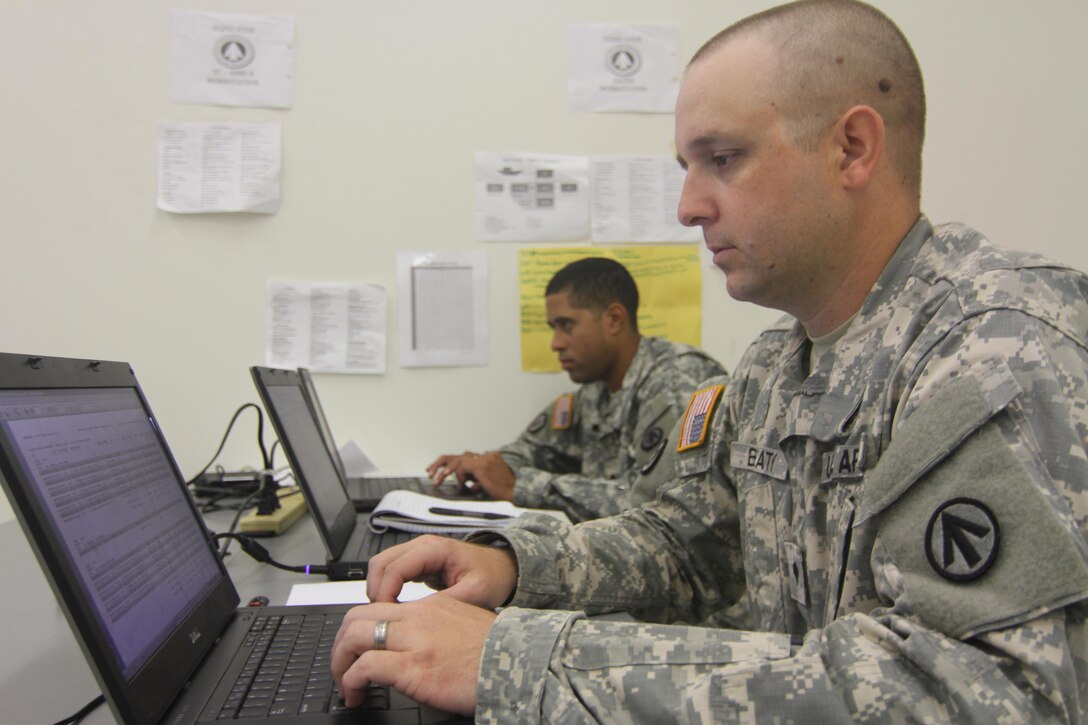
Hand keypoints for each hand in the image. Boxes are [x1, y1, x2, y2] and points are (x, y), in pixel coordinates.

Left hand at [331, 594, 492, 715]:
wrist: (519, 664)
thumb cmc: (499, 653)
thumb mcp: (466, 627)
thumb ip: (439, 628)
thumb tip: (421, 646)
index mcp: (431, 607)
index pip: (379, 607)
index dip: (359, 630)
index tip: (356, 652)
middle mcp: (419, 618)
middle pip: (358, 617)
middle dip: (341, 644)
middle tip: (342, 668)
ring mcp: (415, 641)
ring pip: (355, 636)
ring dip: (340, 663)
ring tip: (345, 685)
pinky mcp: (414, 667)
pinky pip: (366, 666)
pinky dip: (351, 681)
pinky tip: (356, 695)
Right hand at [366, 534, 517, 608]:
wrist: (503, 568)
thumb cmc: (493, 576)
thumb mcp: (474, 593)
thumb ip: (445, 603)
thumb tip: (416, 616)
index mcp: (435, 549)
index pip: (394, 567)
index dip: (385, 592)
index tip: (386, 615)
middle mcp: (422, 546)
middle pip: (380, 563)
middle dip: (375, 590)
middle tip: (382, 617)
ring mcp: (417, 552)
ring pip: (381, 566)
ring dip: (378, 589)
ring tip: (387, 614)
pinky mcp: (417, 562)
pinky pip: (390, 571)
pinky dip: (385, 588)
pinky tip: (393, 607)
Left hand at [427, 452, 516, 500]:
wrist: (517, 492)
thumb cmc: (506, 491)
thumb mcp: (489, 484)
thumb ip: (478, 481)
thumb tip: (469, 485)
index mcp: (489, 458)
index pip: (467, 459)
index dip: (453, 466)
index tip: (441, 472)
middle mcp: (486, 456)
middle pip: (460, 456)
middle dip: (443, 463)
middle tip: (429, 471)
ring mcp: (484, 460)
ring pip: (459, 461)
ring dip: (447, 471)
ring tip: (437, 479)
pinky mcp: (481, 467)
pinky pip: (463, 468)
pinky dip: (459, 476)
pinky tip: (460, 486)